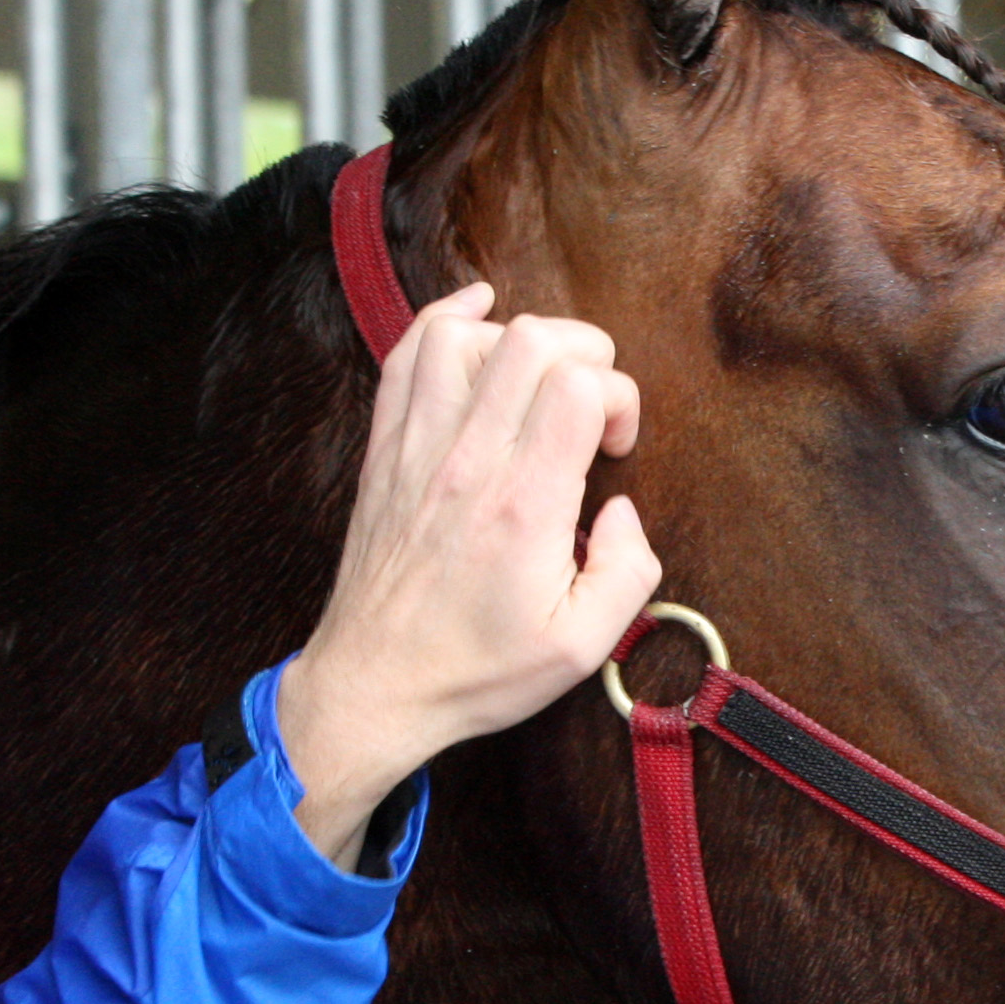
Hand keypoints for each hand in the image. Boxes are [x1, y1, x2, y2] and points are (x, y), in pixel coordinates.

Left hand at [279, 285, 660, 866]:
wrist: (374, 686)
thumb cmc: (477, 670)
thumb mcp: (582, 648)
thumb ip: (630, 572)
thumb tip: (622, 510)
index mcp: (525, 505)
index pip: (580, 385)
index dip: (619, 398)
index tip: (614, 449)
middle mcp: (468, 461)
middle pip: (531, 339)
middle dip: (585, 353)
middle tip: (589, 408)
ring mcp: (418, 447)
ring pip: (465, 334)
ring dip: (517, 338)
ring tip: (538, 381)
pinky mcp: (385, 448)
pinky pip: (407, 353)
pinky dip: (446, 319)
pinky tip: (478, 317)